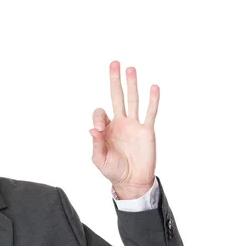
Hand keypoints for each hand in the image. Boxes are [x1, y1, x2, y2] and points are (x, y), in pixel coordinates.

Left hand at [89, 61, 159, 198]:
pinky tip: (153, 87)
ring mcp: (134, 125)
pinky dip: (152, 100)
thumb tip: (93, 129)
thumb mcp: (100, 159)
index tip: (100, 129)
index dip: (98, 117)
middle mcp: (120, 123)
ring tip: (131, 68)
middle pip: (117, 97)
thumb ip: (96, 144)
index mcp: (106, 129)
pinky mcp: (146, 131)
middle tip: (114, 64)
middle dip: (115, 81)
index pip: (100, 113)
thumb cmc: (113, 170)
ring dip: (132, 84)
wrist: (132, 180)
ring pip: (133, 100)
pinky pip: (150, 113)